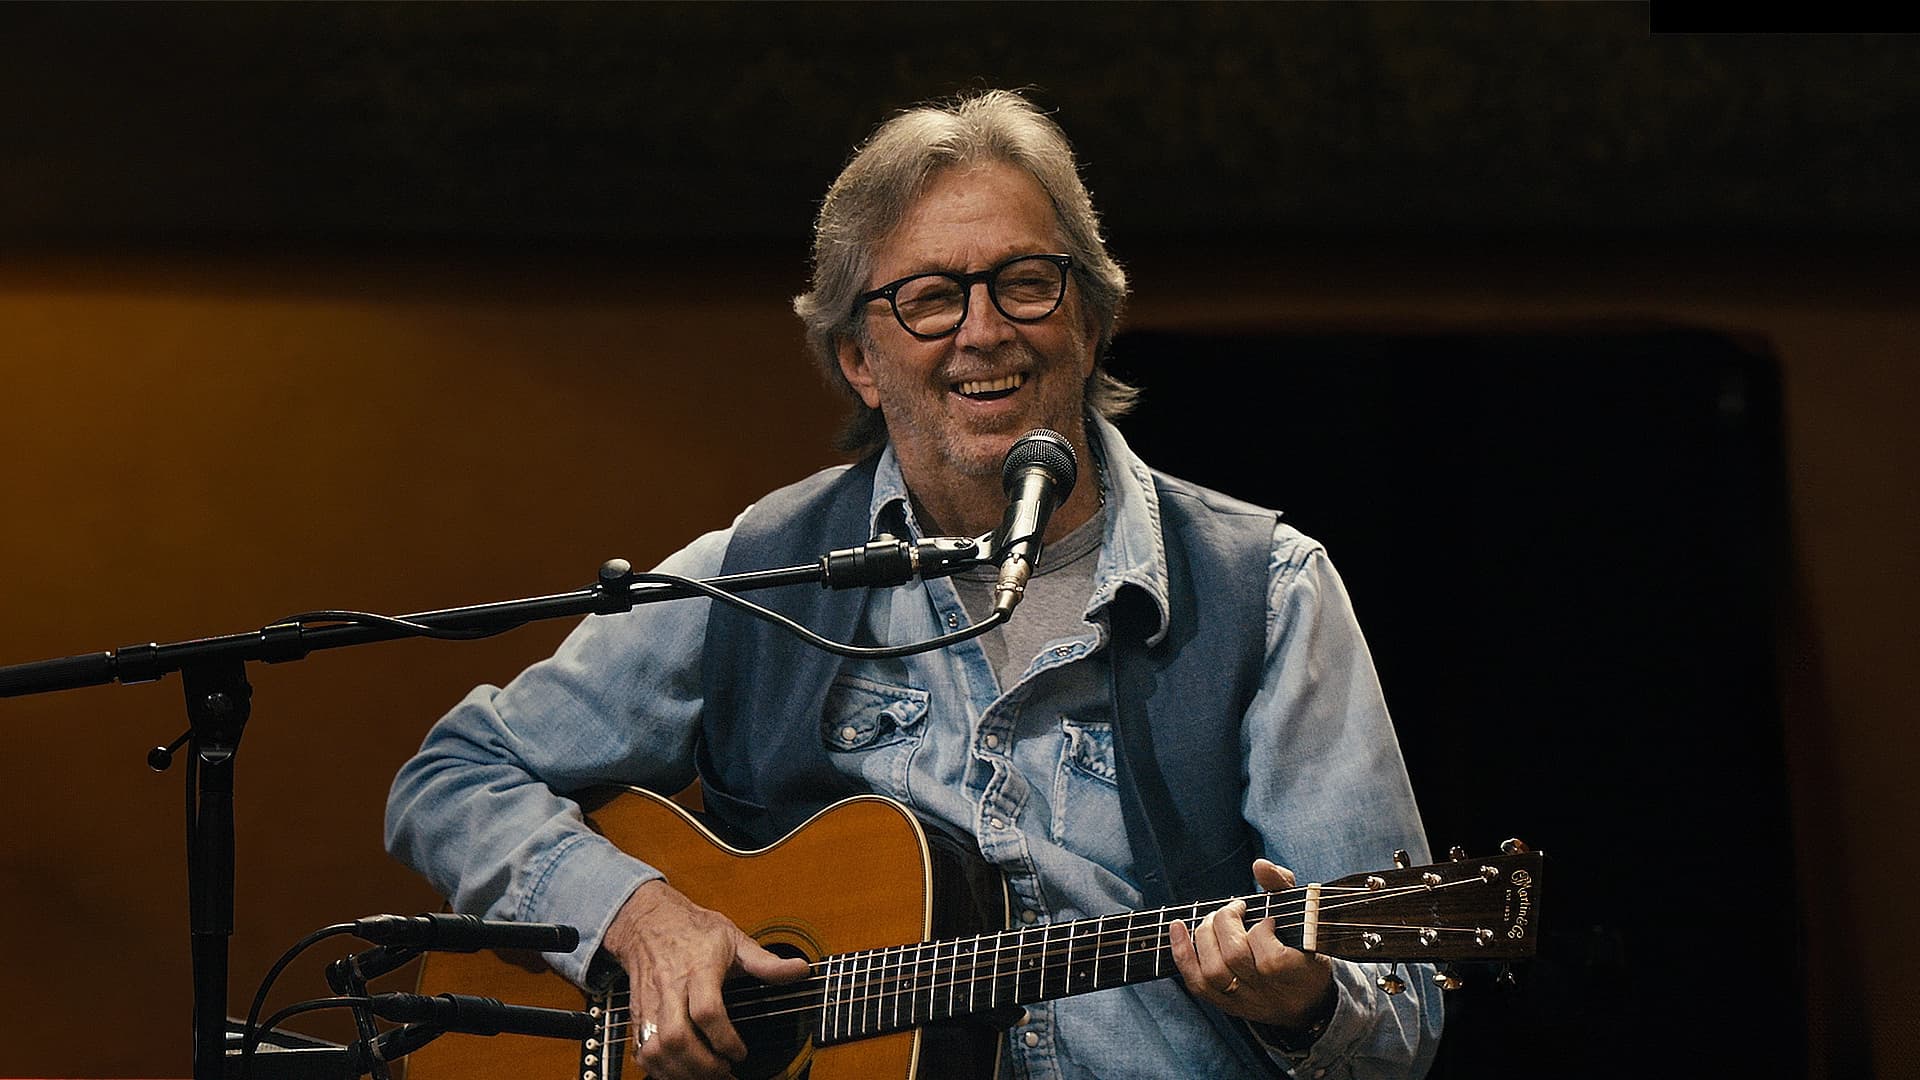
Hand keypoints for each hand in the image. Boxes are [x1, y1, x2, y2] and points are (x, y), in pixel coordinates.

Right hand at [601, 879, 809, 1079]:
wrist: (648, 920)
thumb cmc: (694, 930)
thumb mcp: (734, 938)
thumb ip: (766, 962)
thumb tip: (800, 970)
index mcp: (699, 967)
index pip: (706, 1009)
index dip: (724, 1038)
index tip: (740, 1053)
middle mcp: (671, 987)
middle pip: (677, 1036)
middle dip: (702, 1064)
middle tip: (724, 1072)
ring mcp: (651, 1003)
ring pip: (655, 1049)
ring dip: (681, 1071)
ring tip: (706, 1076)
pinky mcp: (639, 1014)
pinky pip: (642, 1051)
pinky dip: (660, 1069)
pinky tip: (681, 1071)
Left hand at [1168, 858, 1335, 1030]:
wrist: (1307, 1000)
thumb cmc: (1304, 947)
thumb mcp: (1305, 916)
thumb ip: (1282, 886)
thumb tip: (1260, 865)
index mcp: (1296, 974)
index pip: (1271, 959)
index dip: (1263, 931)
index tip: (1269, 918)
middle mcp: (1268, 992)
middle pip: (1235, 958)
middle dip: (1227, 923)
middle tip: (1236, 909)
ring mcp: (1245, 1001)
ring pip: (1213, 971)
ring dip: (1206, 935)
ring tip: (1215, 920)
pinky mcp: (1225, 1004)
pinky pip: (1196, 984)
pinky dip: (1181, 953)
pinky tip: (1177, 927)